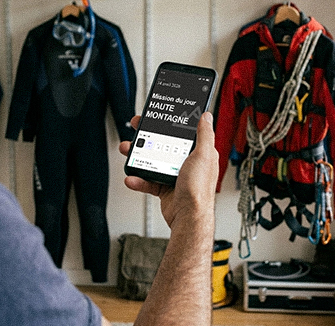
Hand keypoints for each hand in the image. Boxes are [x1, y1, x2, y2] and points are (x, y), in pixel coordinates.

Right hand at [118, 112, 217, 227]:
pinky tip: (132, 178)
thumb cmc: (199, 190)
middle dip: (148, 138)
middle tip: (137, 130)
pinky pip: (148, 180)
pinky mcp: (164, 188)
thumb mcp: (203, 156)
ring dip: (139, 156)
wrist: (188, 217)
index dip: (170, 124)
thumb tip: (207, 117)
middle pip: (164, 145)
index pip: (183, 134)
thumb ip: (205, 135)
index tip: (158, 118)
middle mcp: (187, 164)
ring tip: (128, 151)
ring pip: (153, 161)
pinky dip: (138, 179)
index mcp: (198, 154)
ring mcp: (175, 176)